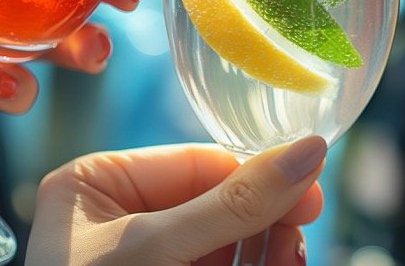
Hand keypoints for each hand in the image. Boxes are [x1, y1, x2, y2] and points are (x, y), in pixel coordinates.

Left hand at [26, 136, 325, 265]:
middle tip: (304, 229)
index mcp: (95, 184)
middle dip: (265, 219)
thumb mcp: (159, 249)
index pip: (197, 162)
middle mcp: (117, 218)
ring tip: (291, 258)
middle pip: (219, 202)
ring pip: (227, 241)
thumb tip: (307, 150)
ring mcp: (143, 259)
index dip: (257, 174)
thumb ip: (234, 203)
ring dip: (267, 249)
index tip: (309, 184)